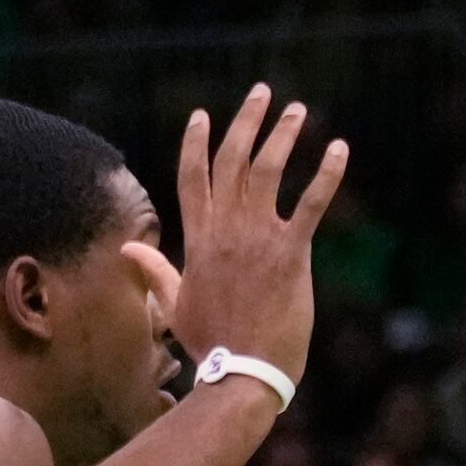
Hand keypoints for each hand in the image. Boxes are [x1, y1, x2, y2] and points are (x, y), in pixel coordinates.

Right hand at [166, 84, 345, 383]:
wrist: (241, 373)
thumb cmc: (209, 343)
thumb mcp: (174, 303)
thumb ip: (155, 269)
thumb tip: (127, 247)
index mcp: (198, 239)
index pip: (193, 177)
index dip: (197, 142)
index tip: (203, 114)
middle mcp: (225, 231)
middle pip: (231, 161)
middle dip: (245, 122)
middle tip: (262, 92)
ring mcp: (257, 239)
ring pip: (267, 171)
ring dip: (283, 135)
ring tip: (298, 110)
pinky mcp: (290, 253)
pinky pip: (310, 204)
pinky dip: (326, 175)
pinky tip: (339, 149)